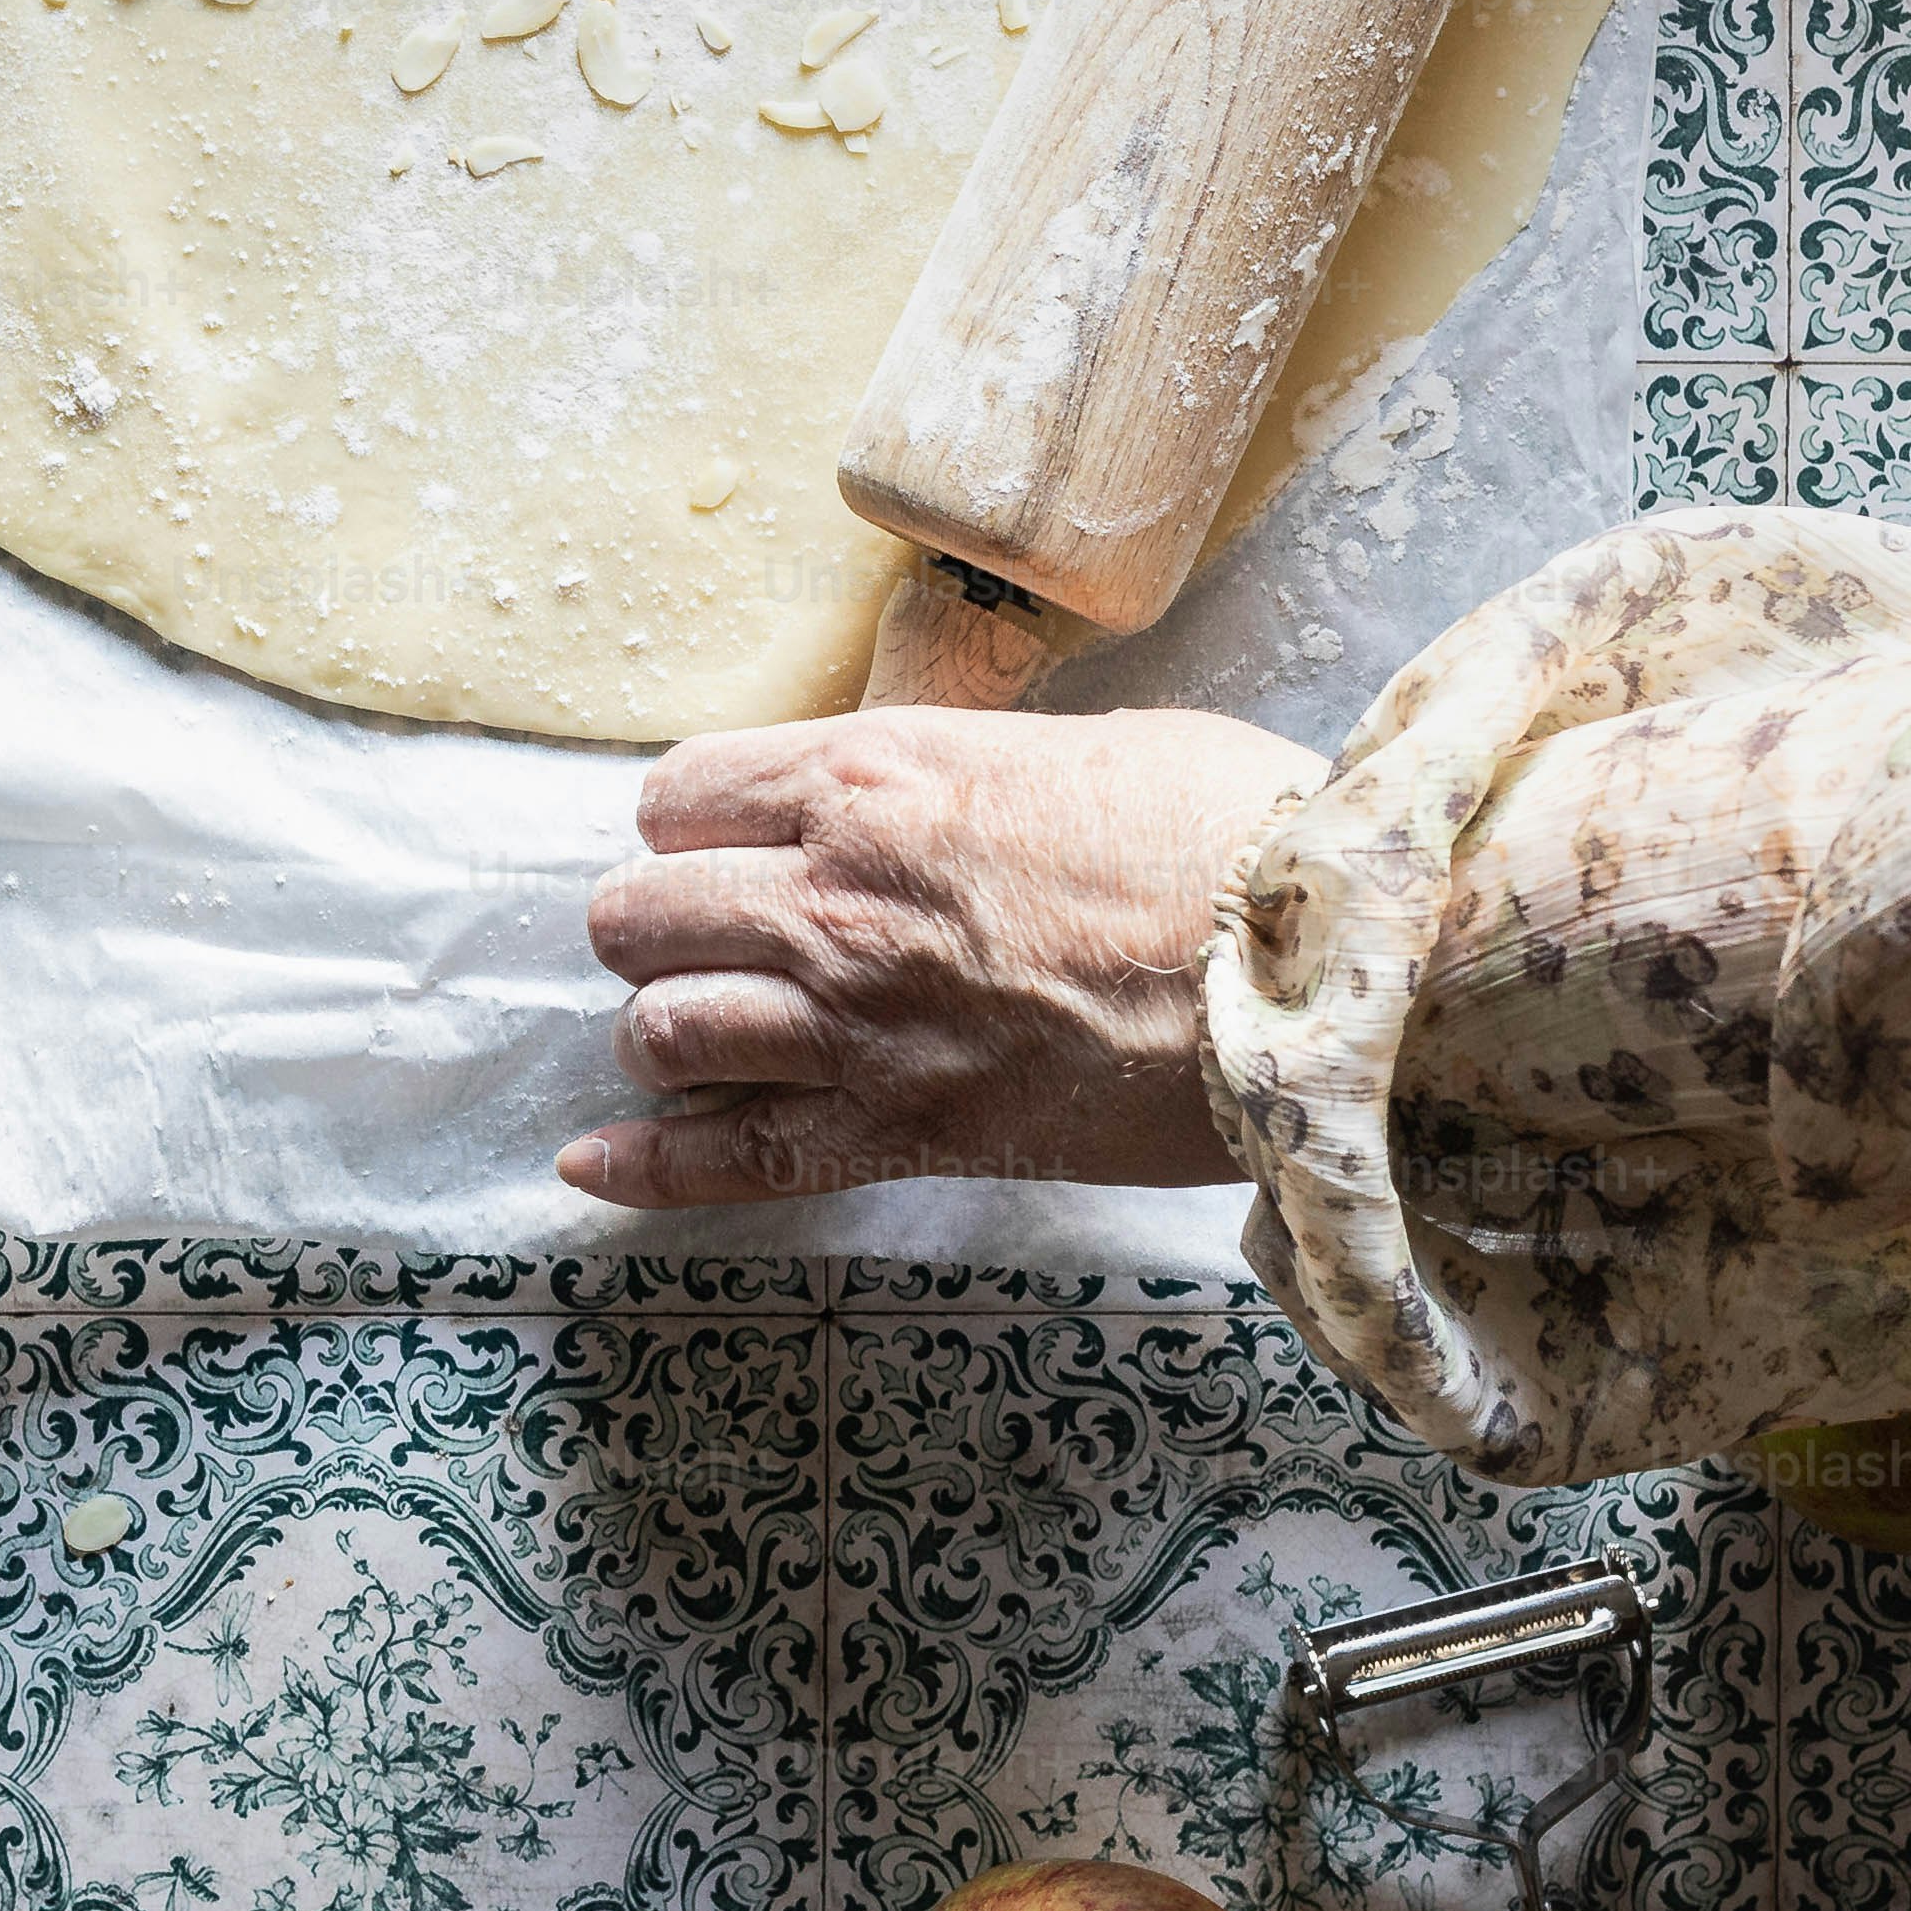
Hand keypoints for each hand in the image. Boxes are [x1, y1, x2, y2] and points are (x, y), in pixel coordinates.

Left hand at [560, 706, 1327, 1207]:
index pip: (684, 791)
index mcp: (874, 777)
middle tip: (705, 939)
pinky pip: (726, 1158)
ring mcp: (856, 1022)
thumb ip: (966, 771)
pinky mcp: (900, 1131)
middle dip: (654, 923)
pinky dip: (646, 1165)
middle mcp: (835, 895)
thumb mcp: (1077, 745)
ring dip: (665, 1029)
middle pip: (639, 913)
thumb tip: (939, 791)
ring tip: (699, 1031)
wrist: (1319, 975)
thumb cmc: (1229, 839)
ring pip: (660, 1029)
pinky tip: (592, 1164)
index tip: (721, 841)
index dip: (690, 820)